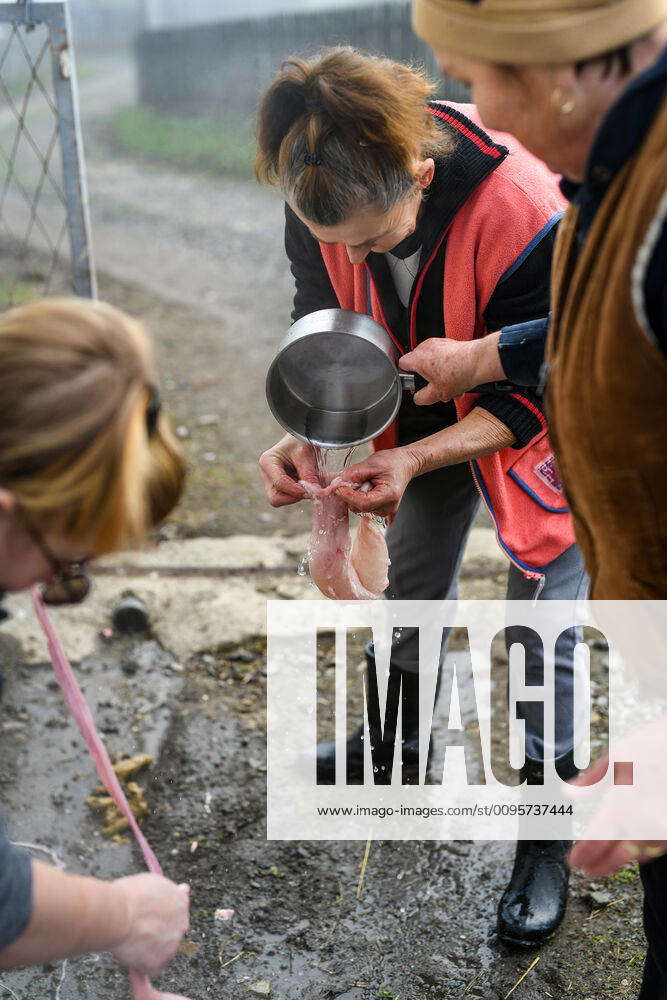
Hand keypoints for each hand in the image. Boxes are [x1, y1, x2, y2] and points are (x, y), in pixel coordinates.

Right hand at [111, 873, 189, 976]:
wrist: (117, 913)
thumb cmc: (128, 895)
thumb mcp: (153, 882)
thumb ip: (170, 891)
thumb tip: (185, 889)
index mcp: (180, 902)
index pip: (177, 913)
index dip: (162, 917)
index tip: (151, 920)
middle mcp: (182, 922)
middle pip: (172, 933)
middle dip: (158, 934)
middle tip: (139, 932)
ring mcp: (172, 944)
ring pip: (163, 952)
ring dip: (150, 949)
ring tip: (131, 940)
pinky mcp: (160, 961)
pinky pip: (152, 968)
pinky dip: (143, 965)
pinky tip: (131, 954)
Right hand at [259, 435, 318, 506]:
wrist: (301, 436)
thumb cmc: (300, 440)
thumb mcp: (305, 454)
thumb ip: (309, 474)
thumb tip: (316, 493)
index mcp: (267, 462)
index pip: (280, 483)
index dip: (296, 490)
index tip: (312, 489)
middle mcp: (266, 474)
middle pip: (275, 498)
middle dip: (293, 496)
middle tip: (309, 489)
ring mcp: (271, 482)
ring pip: (282, 500)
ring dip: (298, 495)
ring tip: (309, 482)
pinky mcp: (279, 487)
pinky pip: (288, 497)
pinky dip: (300, 494)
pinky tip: (307, 483)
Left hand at [333, 447, 420, 517]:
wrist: (404, 465)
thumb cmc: (392, 462)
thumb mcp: (372, 463)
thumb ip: (354, 474)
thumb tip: (337, 483)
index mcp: (389, 495)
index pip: (363, 503)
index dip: (348, 495)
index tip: (338, 486)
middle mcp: (387, 507)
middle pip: (358, 507)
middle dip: (350, 493)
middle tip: (355, 479)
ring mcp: (383, 511)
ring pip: (357, 507)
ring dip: (354, 495)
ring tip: (365, 482)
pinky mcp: (378, 511)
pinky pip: (360, 507)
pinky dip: (357, 497)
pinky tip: (366, 488)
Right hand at [400, 333, 502, 403]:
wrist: (478, 362)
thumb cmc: (458, 373)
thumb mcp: (437, 393)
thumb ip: (423, 398)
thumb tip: (419, 398)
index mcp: (418, 358)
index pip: (402, 364)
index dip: (406, 375)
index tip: (414, 383)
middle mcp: (426, 348)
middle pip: (420, 365)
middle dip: (429, 379)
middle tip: (437, 388)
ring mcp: (438, 343)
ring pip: (433, 362)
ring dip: (440, 375)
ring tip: (451, 386)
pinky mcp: (449, 343)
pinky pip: (443, 357)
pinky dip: (447, 367)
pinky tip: (457, 378)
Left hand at [567, 719, 666, 875]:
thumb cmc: (654, 744)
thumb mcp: (618, 753)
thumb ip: (593, 778)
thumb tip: (569, 792)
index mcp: (623, 802)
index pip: (598, 837)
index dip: (585, 853)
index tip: (575, 863)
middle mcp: (644, 820)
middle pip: (621, 854)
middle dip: (602, 865)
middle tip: (588, 871)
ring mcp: (662, 826)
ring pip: (642, 853)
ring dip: (623, 859)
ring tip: (607, 862)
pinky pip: (658, 845)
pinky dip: (644, 851)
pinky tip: (635, 849)